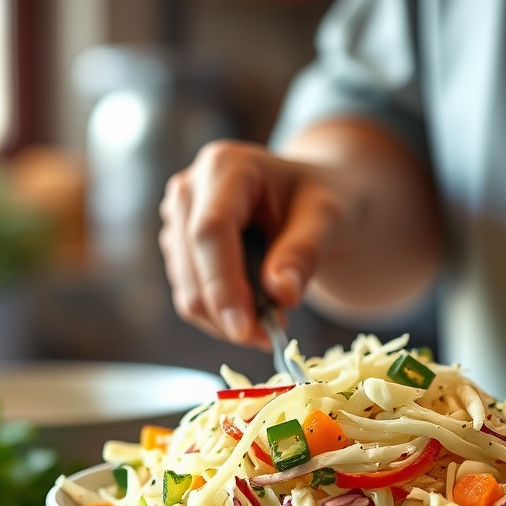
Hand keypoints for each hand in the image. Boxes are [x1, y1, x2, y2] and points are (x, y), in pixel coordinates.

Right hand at [158, 138, 364, 345]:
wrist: (310, 200)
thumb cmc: (320, 201)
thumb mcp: (328, 219)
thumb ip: (304, 252)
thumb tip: (281, 294)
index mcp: (225, 167)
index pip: (210, 232)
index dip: (223, 285)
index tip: (245, 331)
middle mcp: (189, 189)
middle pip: (192, 266)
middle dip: (227, 313)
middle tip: (269, 339)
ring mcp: (177, 221)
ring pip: (187, 291)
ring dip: (225, 321)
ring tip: (271, 325)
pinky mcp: (177, 251)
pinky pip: (191, 298)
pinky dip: (221, 319)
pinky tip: (255, 317)